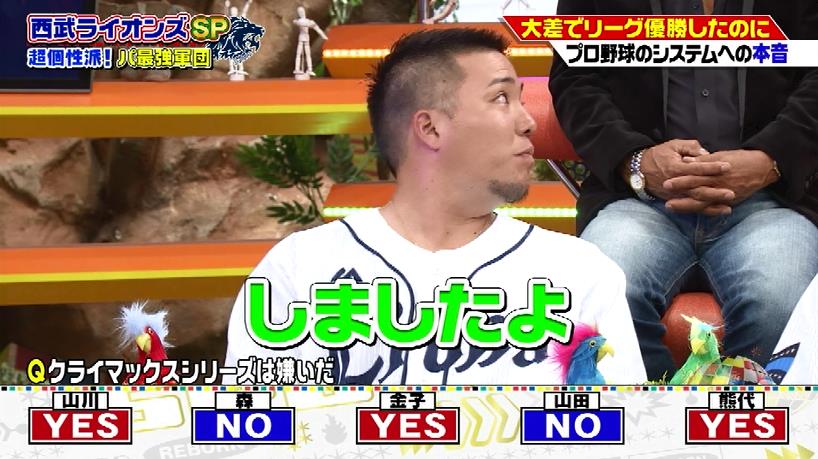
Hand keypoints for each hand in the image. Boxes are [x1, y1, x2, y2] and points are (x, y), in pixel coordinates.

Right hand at [639, 140, 731, 205]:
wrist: (638, 170)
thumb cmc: (658, 156)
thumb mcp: (673, 145)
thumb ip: (690, 148)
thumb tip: (705, 154)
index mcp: (675, 168)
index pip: (697, 168)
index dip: (712, 167)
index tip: (728, 166)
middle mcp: (675, 184)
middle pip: (698, 189)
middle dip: (715, 192)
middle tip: (731, 193)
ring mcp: (674, 194)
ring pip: (695, 201)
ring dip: (712, 205)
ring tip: (728, 207)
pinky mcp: (674, 200)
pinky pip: (691, 208)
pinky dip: (705, 211)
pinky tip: (719, 212)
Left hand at [663, 149, 778, 211]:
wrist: (763, 167)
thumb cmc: (740, 159)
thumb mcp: (721, 154)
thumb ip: (703, 159)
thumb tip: (685, 161)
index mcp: (715, 171)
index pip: (694, 176)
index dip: (680, 180)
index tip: (666, 183)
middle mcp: (719, 183)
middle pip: (696, 191)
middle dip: (680, 196)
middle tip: (665, 201)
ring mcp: (725, 194)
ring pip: (703, 202)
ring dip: (687, 206)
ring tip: (671, 207)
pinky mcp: (731, 200)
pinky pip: (715, 207)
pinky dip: (704, 211)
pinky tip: (691, 214)